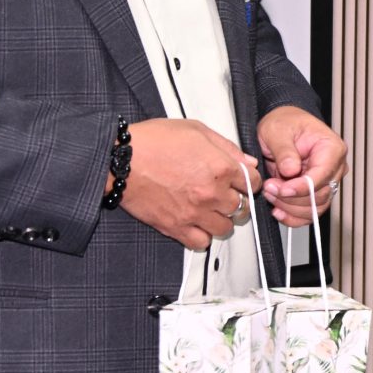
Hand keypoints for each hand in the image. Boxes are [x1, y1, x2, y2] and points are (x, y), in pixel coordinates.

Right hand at [122, 118, 259, 249]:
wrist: (119, 160)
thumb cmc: (152, 141)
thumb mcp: (195, 130)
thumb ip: (227, 147)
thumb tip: (248, 162)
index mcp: (220, 167)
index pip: (253, 183)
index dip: (249, 181)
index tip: (241, 182)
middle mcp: (211, 193)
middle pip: (242, 207)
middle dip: (236, 201)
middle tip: (224, 195)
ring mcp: (194, 212)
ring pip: (225, 228)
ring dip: (221, 220)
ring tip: (210, 210)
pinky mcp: (175, 227)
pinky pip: (200, 242)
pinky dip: (201, 236)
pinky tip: (196, 223)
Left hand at [256, 106, 348, 226]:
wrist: (284, 125)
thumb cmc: (285, 123)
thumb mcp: (278, 130)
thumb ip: (285, 150)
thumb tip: (291, 170)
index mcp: (332, 148)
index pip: (322, 176)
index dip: (301, 187)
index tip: (281, 189)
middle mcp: (334, 167)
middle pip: (320, 195)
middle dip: (291, 198)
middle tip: (269, 188)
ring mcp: (326, 181)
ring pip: (315, 208)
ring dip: (290, 208)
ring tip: (271, 195)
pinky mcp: (316, 192)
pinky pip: (310, 213)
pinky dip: (294, 217)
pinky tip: (279, 212)